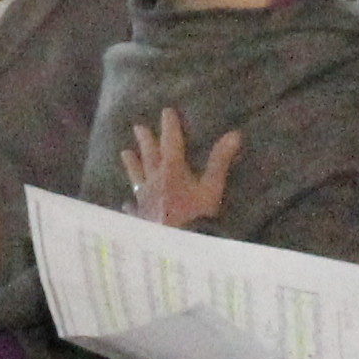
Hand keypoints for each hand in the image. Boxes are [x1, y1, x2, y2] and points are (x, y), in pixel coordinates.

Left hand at [122, 108, 243, 229]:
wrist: (176, 248)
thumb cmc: (197, 217)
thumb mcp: (212, 188)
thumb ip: (220, 161)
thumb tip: (234, 134)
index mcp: (172, 171)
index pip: (171, 142)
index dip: (169, 126)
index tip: (166, 111)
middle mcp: (154, 182)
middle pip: (149, 156)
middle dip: (145, 140)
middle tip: (138, 126)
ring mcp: (144, 200)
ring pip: (137, 177)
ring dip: (132, 164)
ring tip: (125, 152)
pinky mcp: (139, 218)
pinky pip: (133, 208)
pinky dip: (131, 204)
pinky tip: (126, 204)